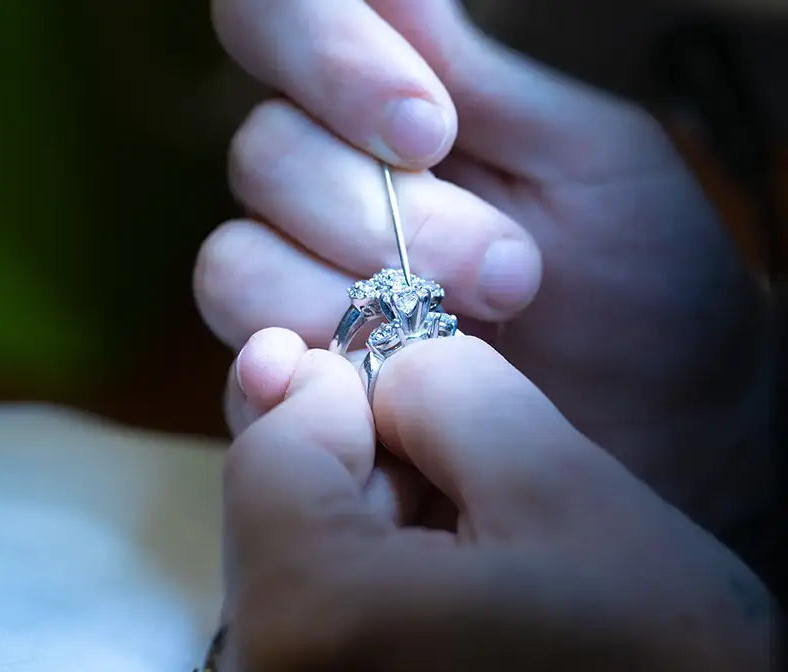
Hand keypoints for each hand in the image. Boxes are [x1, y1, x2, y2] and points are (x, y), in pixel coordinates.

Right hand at [195, 1, 771, 535]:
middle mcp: (326, 197)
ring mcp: (306, 296)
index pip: (273, 23)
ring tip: (462, 337)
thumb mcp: (583, 160)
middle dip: (378, 216)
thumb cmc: (639, 277)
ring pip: (233, 266)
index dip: (323, 57)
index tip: (432, 129)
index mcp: (385, 114)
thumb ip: (479, 75)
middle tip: (505, 273)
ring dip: (341, 301)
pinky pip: (248, 376)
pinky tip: (381, 391)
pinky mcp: (308, 391)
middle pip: (262, 159)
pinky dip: (300, 379)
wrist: (656, 415)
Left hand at [219, 330, 773, 671]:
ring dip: (365, 549)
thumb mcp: (567, 492)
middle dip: (356, 478)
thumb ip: (449, 393)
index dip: (339, 400)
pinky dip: (364, 622)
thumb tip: (379, 374)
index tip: (411, 393)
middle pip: (271, 532)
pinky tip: (452, 626)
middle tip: (454, 474)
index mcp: (311, 637)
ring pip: (289, 599)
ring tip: (472, 559)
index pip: (267, 453)